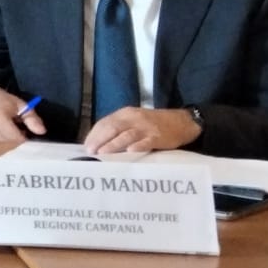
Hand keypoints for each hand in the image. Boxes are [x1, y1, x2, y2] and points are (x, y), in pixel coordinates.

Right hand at [0, 88, 44, 142]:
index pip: (14, 137)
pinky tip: (1, 133)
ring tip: (9, 129)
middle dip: (16, 139)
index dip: (23, 137)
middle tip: (18, 130)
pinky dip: (0, 141)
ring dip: (8, 141)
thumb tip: (41, 131)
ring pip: (2, 145)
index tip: (25, 133)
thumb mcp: (22, 106)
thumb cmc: (4, 101)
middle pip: (8, 142)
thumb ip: (32, 119)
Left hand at [83, 107, 199, 154]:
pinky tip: (130, 151)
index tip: (86, 147)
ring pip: (127, 135)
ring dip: (113, 145)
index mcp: (125, 114)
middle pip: (113, 128)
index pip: (105, 123)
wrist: (181, 121)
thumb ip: (117, 128)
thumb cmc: (152, 124)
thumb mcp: (133, 120)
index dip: (94, 135)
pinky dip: (138, 146)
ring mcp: (146, 127)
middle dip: (100, 140)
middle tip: (90, 152)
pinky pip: (147, 141)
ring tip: (103, 153)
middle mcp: (134, 118)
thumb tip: (96, 143)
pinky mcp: (158, 137)